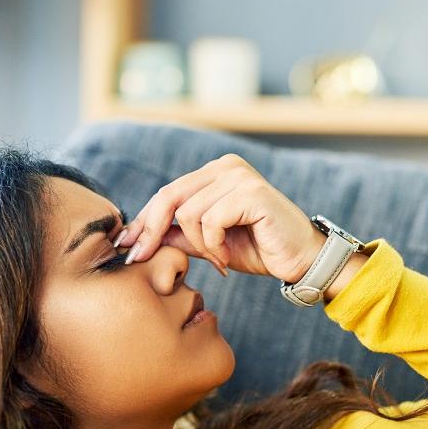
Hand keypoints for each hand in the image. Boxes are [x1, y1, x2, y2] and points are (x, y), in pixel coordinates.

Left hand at [116, 154, 324, 282]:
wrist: (302, 261)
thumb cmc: (259, 250)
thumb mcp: (209, 244)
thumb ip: (180, 235)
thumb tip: (140, 238)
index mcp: (215, 173)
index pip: (167, 193)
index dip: (143, 221)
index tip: (125, 246)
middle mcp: (226, 167)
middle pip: (169, 196)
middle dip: (152, 231)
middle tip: (141, 258)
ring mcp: (239, 176)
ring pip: (189, 213)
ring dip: (199, 246)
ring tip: (219, 261)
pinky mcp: (251, 192)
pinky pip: (210, 220)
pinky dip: (213, 246)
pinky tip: (227, 259)